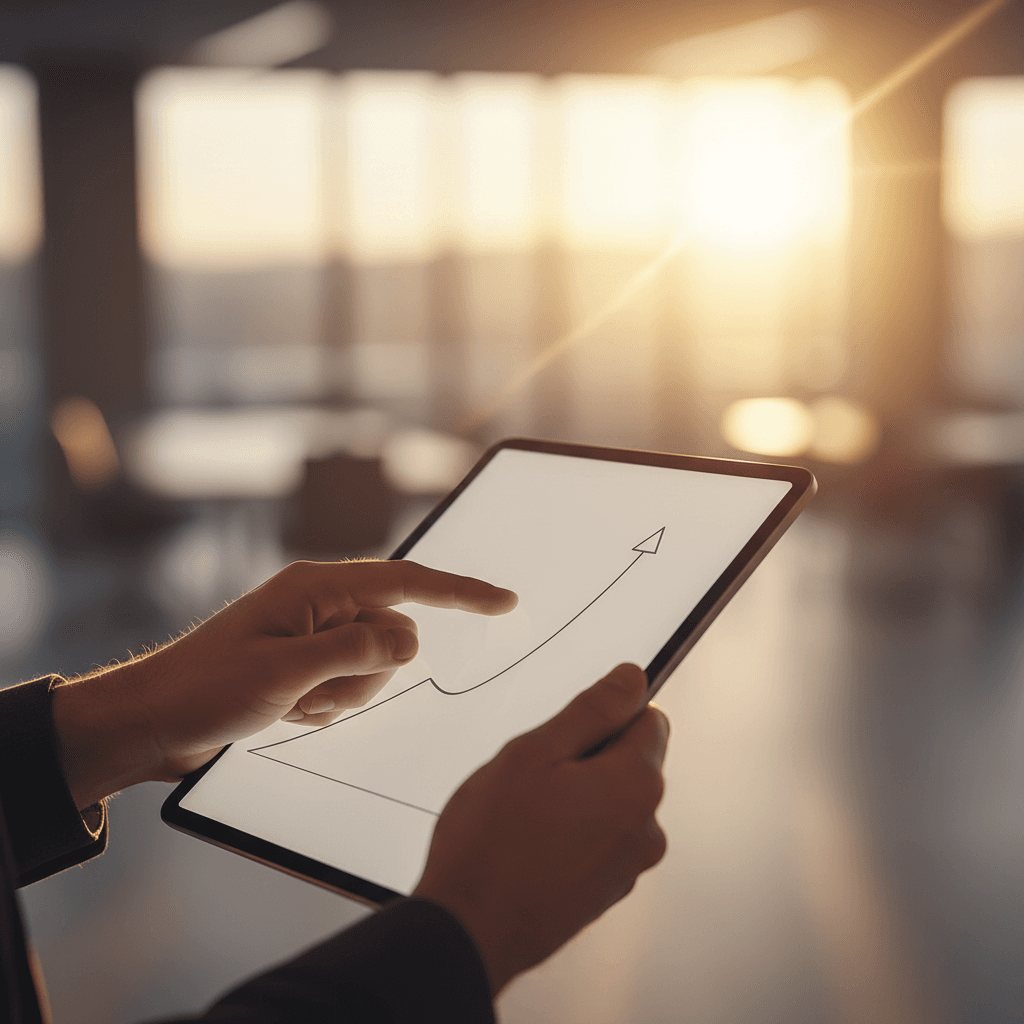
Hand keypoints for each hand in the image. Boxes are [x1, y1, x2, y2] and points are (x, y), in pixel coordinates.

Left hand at [52, 559, 516, 808]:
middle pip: (392, 636)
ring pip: (373, 669)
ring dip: (340, 697)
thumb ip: (357, 651)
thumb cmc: (206, 687)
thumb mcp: (286, 672)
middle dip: (365, 675)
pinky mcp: (306, 666)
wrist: (152, 721)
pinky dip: (325, 707)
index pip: (406, 581)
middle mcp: (321, 606)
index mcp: (316, 587)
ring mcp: (314, 637)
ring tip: (290, 704)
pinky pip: (348, 688)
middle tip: (309, 693)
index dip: (460, 590)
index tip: (505, 601)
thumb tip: (410, 639)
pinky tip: (284, 712)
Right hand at [413, 663, 668, 994]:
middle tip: (535, 775)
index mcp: (637, 785)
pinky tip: (530, 844)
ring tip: (526, 815)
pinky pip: (598, 839)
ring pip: (610, 802)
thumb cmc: (493, 842)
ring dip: (578, 797)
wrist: (469, 929)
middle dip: (588, 757)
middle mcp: (646, 828)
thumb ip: (593, 710)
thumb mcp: (536, 752)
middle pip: (630, 762)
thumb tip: (632, 679)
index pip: (649, 718)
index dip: (606, 715)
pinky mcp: (607, 891)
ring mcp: (628, 866)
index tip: (569, 730)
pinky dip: (572, 833)